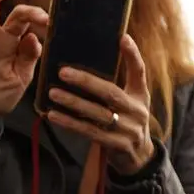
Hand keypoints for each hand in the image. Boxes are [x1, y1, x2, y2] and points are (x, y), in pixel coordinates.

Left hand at [46, 34, 155, 175]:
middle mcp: (137, 111)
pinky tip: (53, 115)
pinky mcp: (117, 145)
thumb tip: (100, 54)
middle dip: (87, 82)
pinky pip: (90, 132)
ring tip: (53, 93)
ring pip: (98, 114)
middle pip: (111, 94)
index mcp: (140, 96)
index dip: (133, 55)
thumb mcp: (132, 100)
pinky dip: (71, 124)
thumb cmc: (128, 120)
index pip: (140, 72)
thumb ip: (120, 82)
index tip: (122, 37)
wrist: (139, 156)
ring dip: (74, 103)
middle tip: (63, 72)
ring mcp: (128, 130)